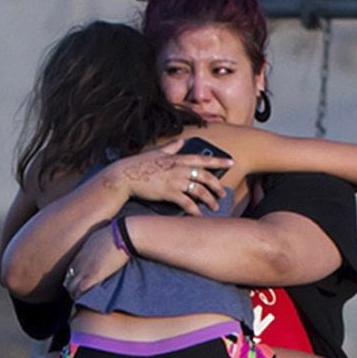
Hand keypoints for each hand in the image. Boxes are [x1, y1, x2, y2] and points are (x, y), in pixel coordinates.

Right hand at [113, 141, 237, 215]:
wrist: (125, 176)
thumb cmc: (139, 164)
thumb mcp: (158, 152)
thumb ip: (172, 147)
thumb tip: (181, 141)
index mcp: (178, 158)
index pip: (203, 159)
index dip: (219, 161)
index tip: (231, 162)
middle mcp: (179, 168)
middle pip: (205, 176)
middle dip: (217, 185)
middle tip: (223, 193)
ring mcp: (175, 181)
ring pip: (199, 190)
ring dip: (209, 200)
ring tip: (214, 207)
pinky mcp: (168, 193)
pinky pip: (187, 203)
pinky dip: (195, 210)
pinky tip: (199, 216)